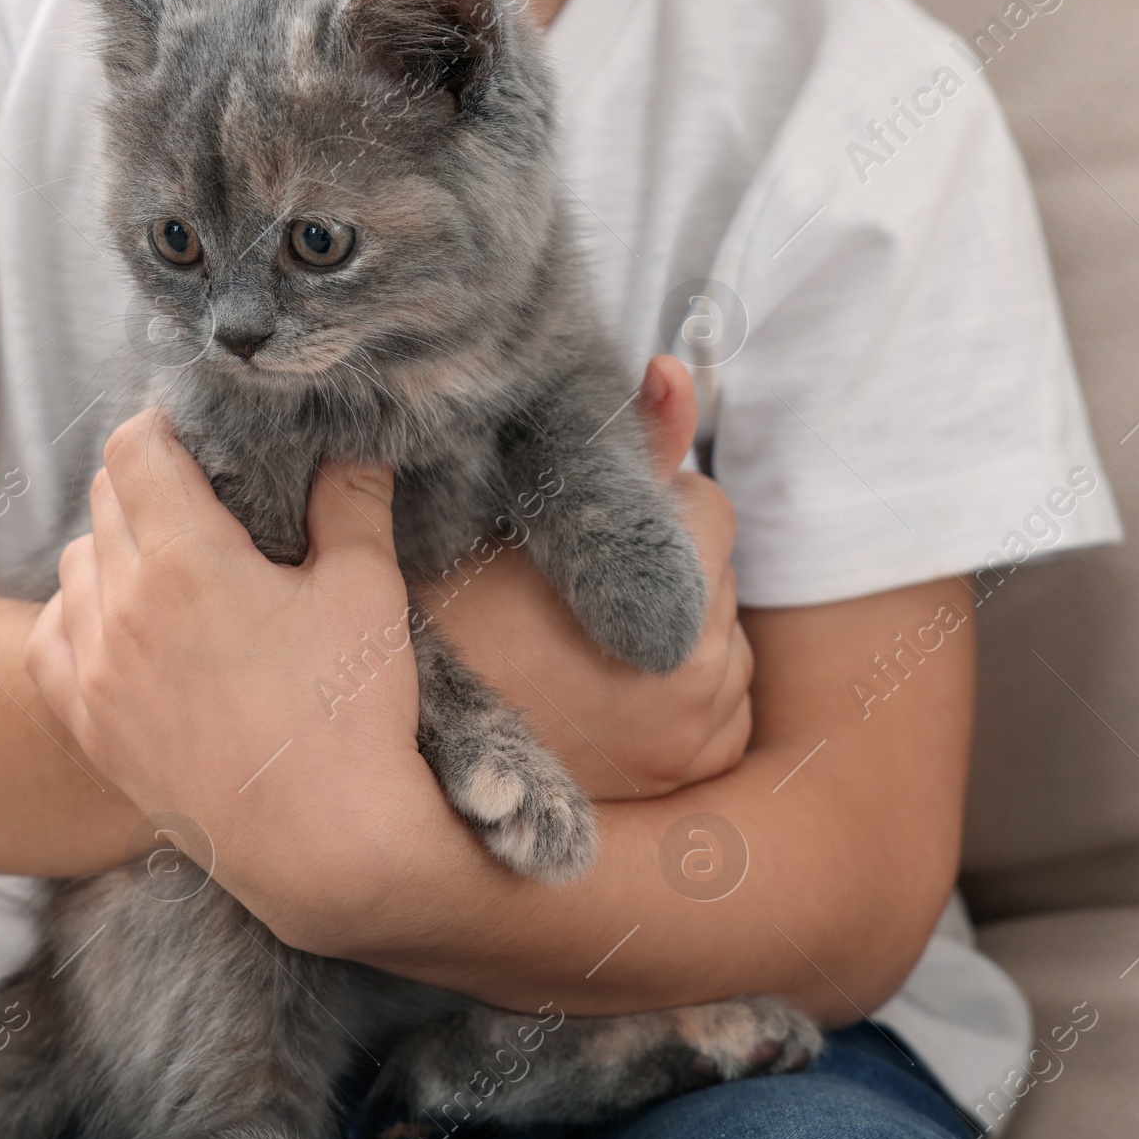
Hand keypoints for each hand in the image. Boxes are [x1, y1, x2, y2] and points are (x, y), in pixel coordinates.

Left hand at [24, 408, 437, 939]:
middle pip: (105, 498)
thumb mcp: (366, 590)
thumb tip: (352, 448)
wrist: (324, 849)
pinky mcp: (90, 728)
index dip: (165, 430)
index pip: (134, 448)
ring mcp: (97, 673)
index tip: (197, 440)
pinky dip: (78, 616)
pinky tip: (123, 624)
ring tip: (173, 566)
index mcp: (186, 559)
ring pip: (75, 564)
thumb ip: (351, 503)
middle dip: (148, 483)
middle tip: (202, 499)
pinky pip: (49, 639)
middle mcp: (123, 607)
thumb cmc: (349, 716)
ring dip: (114, 547)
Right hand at [420, 355, 752, 798]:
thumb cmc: (457, 611)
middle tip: (580, 585)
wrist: (415, 744)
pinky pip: (723, 701)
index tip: (591, 526)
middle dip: (666, 565)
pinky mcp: (699, 769)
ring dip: (676, 625)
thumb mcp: (528, 509)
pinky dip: (682, 688)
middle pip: (717, 571)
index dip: (650, 502)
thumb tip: (677, 369)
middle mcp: (701, 677)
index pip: (710, 507)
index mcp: (670, 602)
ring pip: (722, 635)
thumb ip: (624, 444)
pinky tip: (611, 684)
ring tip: (587, 637)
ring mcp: (702, 735)